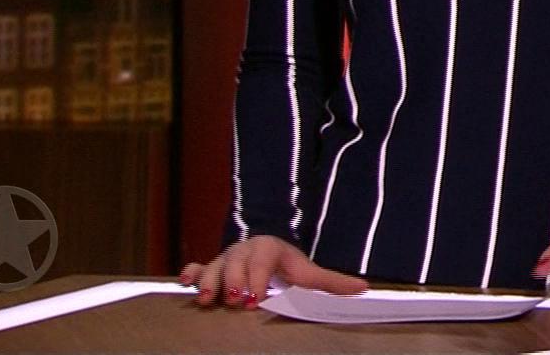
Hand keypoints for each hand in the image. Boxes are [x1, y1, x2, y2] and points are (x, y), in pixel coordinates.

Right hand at [178, 234, 368, 309]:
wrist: (266, 252)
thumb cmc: (286, 266)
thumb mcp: (308, 272)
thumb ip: (332, 282)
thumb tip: (363, 289)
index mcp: (268, 248)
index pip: (262, 259)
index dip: (258, 277)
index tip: (256, 298)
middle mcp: (244, 250)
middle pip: (235, 263)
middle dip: (234, 281)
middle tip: (235, 300)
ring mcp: (225, 259)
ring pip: (213, 266)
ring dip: (209, 281)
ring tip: (206, 299)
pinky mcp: (210, 267)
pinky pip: (197, 267)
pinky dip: (190, 273)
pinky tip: (185, 284)